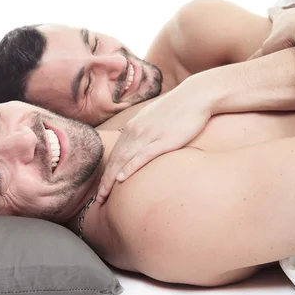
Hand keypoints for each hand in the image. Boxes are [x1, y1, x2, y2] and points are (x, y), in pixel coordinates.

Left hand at [96, 79, 211, 203]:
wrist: (196, 95)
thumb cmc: (179, 108)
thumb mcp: (156, 118)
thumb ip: (146, 130)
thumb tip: (141, 142)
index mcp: (134, 126)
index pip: (116, 153)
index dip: (107, 172)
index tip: (101, 188)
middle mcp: (137, 130)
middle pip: (116, 159)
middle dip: (105, 180)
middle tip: (98, 199)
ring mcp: (149, 135)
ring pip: (125, 160)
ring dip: (112, 179)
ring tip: (104, 195)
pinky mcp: (164, 140)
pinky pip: (143, 156)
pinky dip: (130, 167)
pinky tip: (121, 178)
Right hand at [247, 7, 294, 59]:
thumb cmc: (288, 38)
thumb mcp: (268, 48)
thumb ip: (258, 56)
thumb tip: (246, 65)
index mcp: (283, 17)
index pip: (275, 12)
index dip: (272, 12)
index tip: (270, 10)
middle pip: (294, 10)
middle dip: (293, 15)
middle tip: (293, 22)